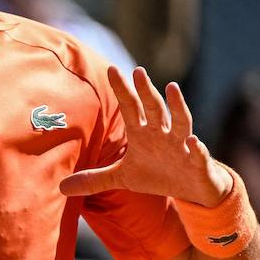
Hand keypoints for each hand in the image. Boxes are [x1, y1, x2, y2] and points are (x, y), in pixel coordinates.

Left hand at [59, 66, 231, 206]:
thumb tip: (61, 187)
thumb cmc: (156, 176)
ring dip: (177, 106)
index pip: (130, 107)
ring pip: (180, 122)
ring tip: (171, 87)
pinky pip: (198, 154)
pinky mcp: (197, 164)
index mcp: (143, 134)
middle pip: (153, 108)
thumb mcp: (122, 178)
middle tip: (137, 71)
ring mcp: (182, 147)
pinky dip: (196, 148)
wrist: (191, 190)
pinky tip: (193, 141)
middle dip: (146, 91)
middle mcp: (162, 135)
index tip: (112, 69)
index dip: (122, 90)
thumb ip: (93, 179)